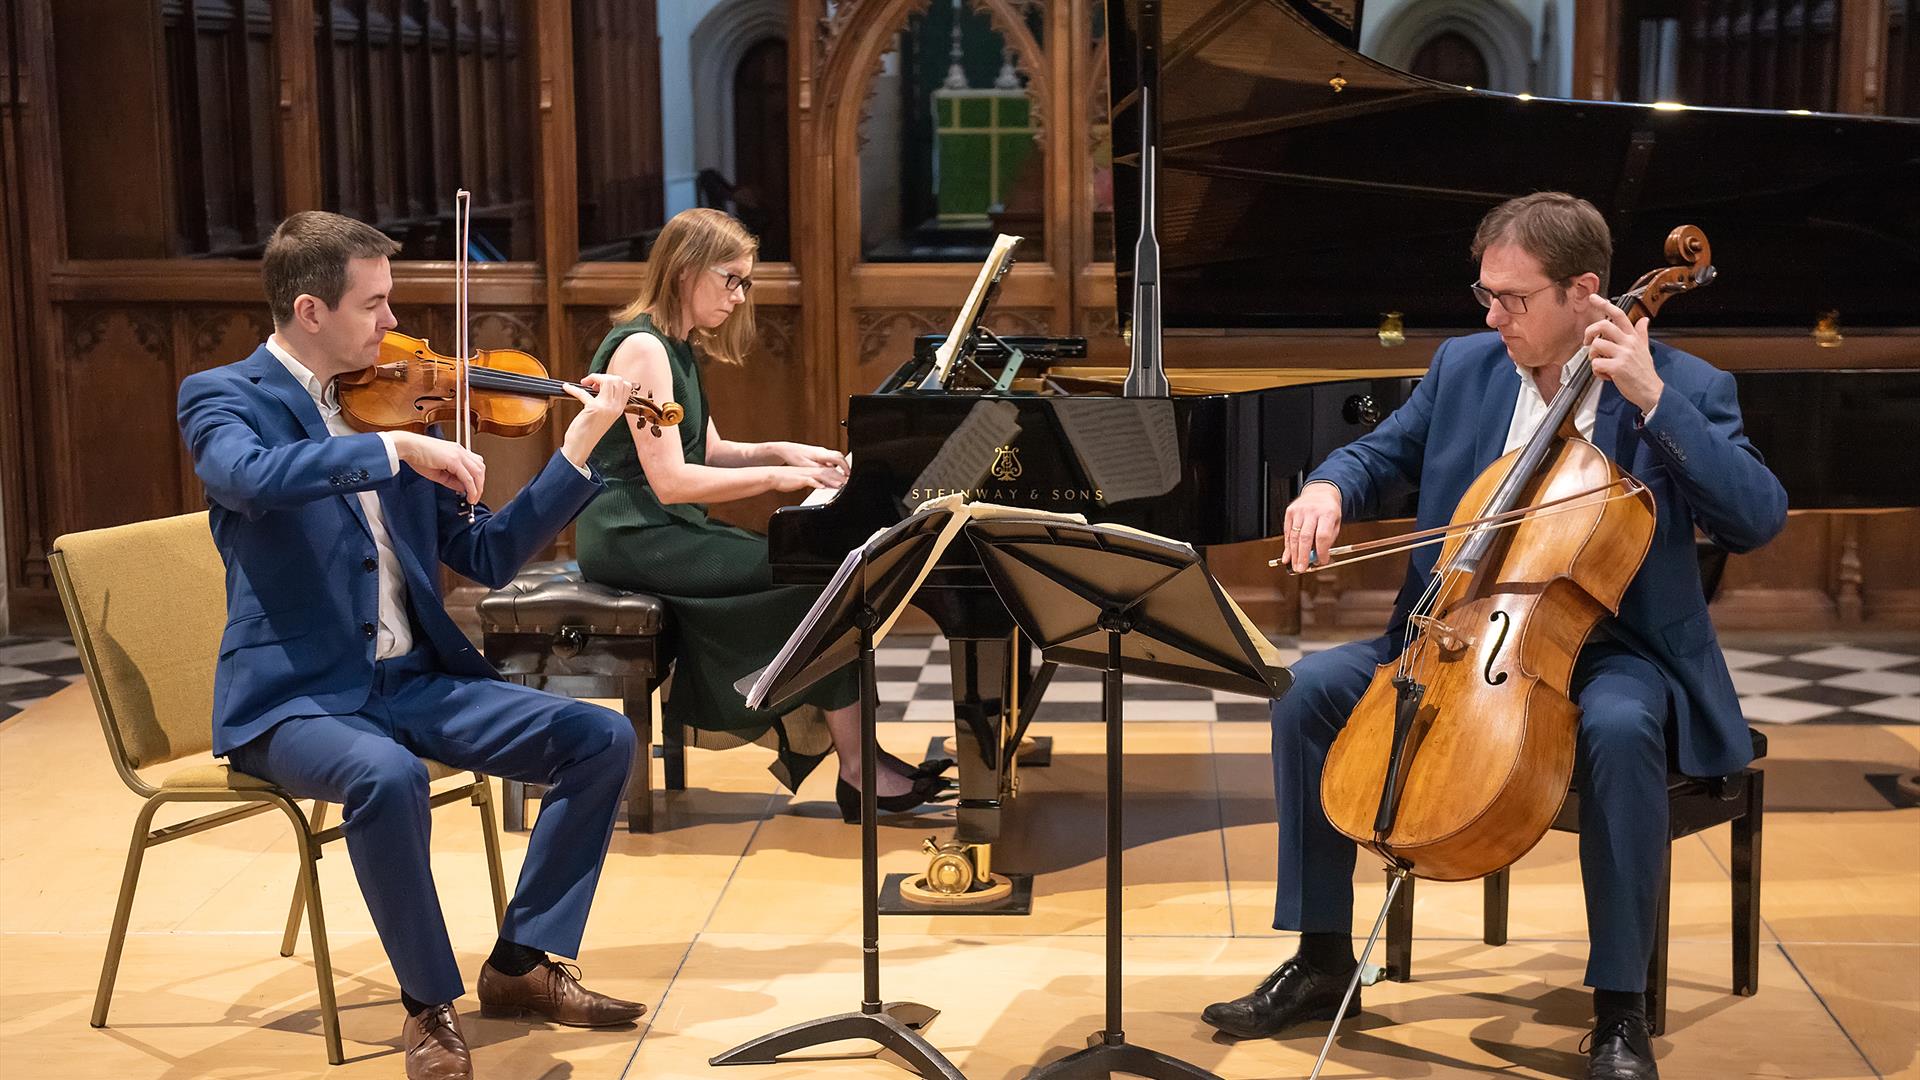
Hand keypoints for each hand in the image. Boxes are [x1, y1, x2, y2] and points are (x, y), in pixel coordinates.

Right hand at [392, 431, 485, 503]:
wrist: (408, 446)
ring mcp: (458, 454)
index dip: (478, 479)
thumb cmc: (418, 456)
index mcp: (457, 451)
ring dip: (478, 488)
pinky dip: (471, 488)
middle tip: (476, 497)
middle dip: (480, 485)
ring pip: (477, 473)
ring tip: (473, 498)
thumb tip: (463, 489)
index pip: (475, 464)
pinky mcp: (453, 459)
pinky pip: (468, 477)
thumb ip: (452, 480)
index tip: (474, 490)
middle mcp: (460, 451)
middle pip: (480, 468)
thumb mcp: (438, 473)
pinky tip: (469, 495)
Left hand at [560, 373, 635, 468]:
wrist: (581, 446)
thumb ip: (606, 402)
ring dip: (594, 378)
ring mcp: (606, 408)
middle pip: (618, 380)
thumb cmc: (588, 432)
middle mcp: (616, 408)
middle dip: (603, 376)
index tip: (599, 385)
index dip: (612, 380)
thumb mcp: (604, 415)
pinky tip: (566, 388)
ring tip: (584, 384)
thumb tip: (599, 385)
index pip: (626, 385)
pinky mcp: (593, 409)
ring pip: (608, 380)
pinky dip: (572, 388)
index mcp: (619, 409)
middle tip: (591, 383)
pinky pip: (583, 392)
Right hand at [765, 464, 845, 492]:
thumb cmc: (788, 479)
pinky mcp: (800, 479)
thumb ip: (814, 482)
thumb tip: (823, 486)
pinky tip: (822, 487)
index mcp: (813, 471)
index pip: (829, 471)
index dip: (838, 476)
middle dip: (839, 478)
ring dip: (831, 481)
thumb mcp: (803, 480)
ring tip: (840, 486)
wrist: (774, 476)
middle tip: (848, 483)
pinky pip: (809, 481)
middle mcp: (811, 471)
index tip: (846, 481)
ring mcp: (806, 474)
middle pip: (828, 473)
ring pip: (821, 476)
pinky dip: (816, 484)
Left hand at [772, 440, 848, 478]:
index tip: (848, 475)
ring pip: (835, 458)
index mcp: (821, 454)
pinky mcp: (818, 453)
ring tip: (841, 475)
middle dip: (845, 466)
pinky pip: (830, 459)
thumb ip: (819, 470)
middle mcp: (822, 451)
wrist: (786, 450)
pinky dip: (834, 465)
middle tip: (847, 476)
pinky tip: (831, 472)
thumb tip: (829, 473)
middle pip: (840, 457)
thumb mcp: (806, 465)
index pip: (839, 458)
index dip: (845, 467)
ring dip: (840, 466)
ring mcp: (821, 452)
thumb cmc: (794, 456)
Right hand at [1282, 481, 1341, 573]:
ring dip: (1294, 553)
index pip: (1322, 536)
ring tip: (1295, 565)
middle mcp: (1312, 511)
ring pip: (1294, 536)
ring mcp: (1299, 511)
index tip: (1321, 561)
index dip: (1321, 551)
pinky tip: (1287, 556)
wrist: (1320, 492)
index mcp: (1327, 513)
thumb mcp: (1335, 523)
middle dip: (1303, 555)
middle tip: (1302, 568)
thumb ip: (1328, 540)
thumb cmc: (1328, 510)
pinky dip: (1287, 546)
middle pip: (1305, 537)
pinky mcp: (1290, 512)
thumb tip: (1318, 558)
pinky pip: (1287, 532)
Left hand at [1584, 295, 1663, 413]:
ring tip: (1601, 364)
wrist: (1651, 391)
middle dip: (1590, 332)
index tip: (1593, 298)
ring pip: (1597, 345)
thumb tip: (1645, 320)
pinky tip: (1606, 376)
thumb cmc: (1644, 372)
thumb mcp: (1645, 349)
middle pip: (1604, 325)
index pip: (1619, 315)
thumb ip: (1642, 333)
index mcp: (1633, 337)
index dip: (1604, 304)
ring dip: (1593, 356)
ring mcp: (1623, 354)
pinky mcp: (1617, 367)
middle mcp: (1629, 342)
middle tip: (1587, 342)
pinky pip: (1596, 364)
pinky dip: (1596, 372)